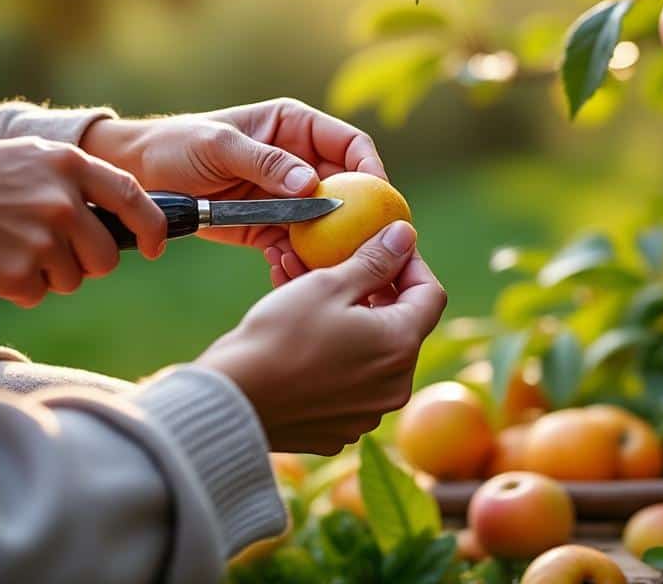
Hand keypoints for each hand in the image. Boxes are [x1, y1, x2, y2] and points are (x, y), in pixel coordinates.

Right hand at [0, 137, 166, 306]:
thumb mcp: (35, 158)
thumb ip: (82, 180)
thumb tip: (130, 216)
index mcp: (72, 166)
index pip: (136, 200)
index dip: (153, 229)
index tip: (153, 246)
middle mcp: (64, 202)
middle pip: (107, 257)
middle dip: (87, 262)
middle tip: (51, 249)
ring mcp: (43, 238)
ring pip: (74, 279)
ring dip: (50, 274)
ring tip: (14, 246)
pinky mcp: (19, 272)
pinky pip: (38, 294)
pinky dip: (20, 287)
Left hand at [79, 99, 385, 281]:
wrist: (138, 179)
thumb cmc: (176, 145)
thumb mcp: (220, 146)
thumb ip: (265, 162)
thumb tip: (310, 184)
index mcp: (296, 127)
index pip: (350, 144)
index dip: (371, 169)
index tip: (378, 199)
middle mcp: (300, 161)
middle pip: (348, 189)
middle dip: (359, 217)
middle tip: (364, 244)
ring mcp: (288, 197)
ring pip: (328, 223)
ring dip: (329, 244)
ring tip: (318, 261)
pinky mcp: (270, 227)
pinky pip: (299, 245)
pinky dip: (299, 259)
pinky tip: (286, 266)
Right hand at [196, 221, 445, 454]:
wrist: (231, 399)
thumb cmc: (279, 336)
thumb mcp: (328, 285)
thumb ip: (374, 260)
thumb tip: (405, 235)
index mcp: (401, 348)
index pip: (431, 295)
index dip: (410, 264)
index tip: (384, 246)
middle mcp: (395, 387)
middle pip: (399, 324)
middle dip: (372, 290)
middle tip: (339, 264)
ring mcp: (367, 413)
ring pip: (368, 351)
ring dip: (346, 317)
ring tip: (304, 285)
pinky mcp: (339, 429)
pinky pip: (345, 380)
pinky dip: (331, 351)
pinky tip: (297, 328)